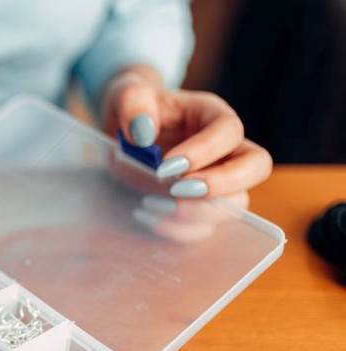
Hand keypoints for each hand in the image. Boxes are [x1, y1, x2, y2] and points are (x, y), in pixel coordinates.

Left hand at [103, 68, 272, 240]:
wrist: (121, 135)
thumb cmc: (133, 109)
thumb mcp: (127, 93)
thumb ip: (133, 101)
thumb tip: (143, 131)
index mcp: (211, 115)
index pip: (229, 131)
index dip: (204, 151)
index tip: (165, 166)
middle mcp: (223, 149)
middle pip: (256, 167)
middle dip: (221, 185)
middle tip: (177, 190)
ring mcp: (215, 181)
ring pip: (236, 204)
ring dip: (196, 212)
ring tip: (150, 203)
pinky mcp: (198, 207)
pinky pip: (205, 228)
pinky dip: (178, 229)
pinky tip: (146, 217)